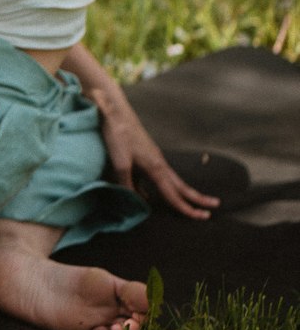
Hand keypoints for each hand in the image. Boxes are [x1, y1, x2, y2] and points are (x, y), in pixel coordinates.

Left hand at [90, 87, 220, 219]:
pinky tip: (147, 195)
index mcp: (156, 167)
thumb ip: (128, 184)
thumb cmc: (119, 135)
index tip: (204, 217)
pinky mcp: (146, 156)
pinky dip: (159, 187)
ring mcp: (154, 158)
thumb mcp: (120, 163)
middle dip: (197, 199)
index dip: (188, 209)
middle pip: (182, 187)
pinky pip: (156, 177)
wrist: (116, 113)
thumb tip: (135, 203)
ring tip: (190, 204)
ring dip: (181, 194)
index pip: (174, 194)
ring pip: (171, 181)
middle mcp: (159, 164)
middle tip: (214, 208)